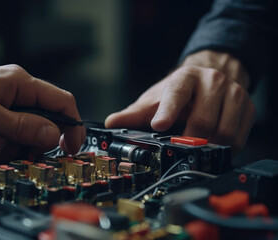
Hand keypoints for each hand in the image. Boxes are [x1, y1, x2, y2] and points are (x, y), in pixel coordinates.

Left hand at [105, 51, 254, 151]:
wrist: (209, 78)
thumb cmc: (180, 92)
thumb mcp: (155, 99)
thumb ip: (134, 114)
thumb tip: (111, 123)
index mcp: (185, 78)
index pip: (176, 93)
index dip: (168, 111)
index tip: (159, 125)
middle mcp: (212, 81)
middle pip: (202, 121)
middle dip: (188, 140)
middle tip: (180, 149)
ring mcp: (233, 93)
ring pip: (224, 132)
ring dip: (208, 147)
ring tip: (197, 147)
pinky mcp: (248, 108)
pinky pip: (239, 138)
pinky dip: (225, 149)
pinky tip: (214, 146)